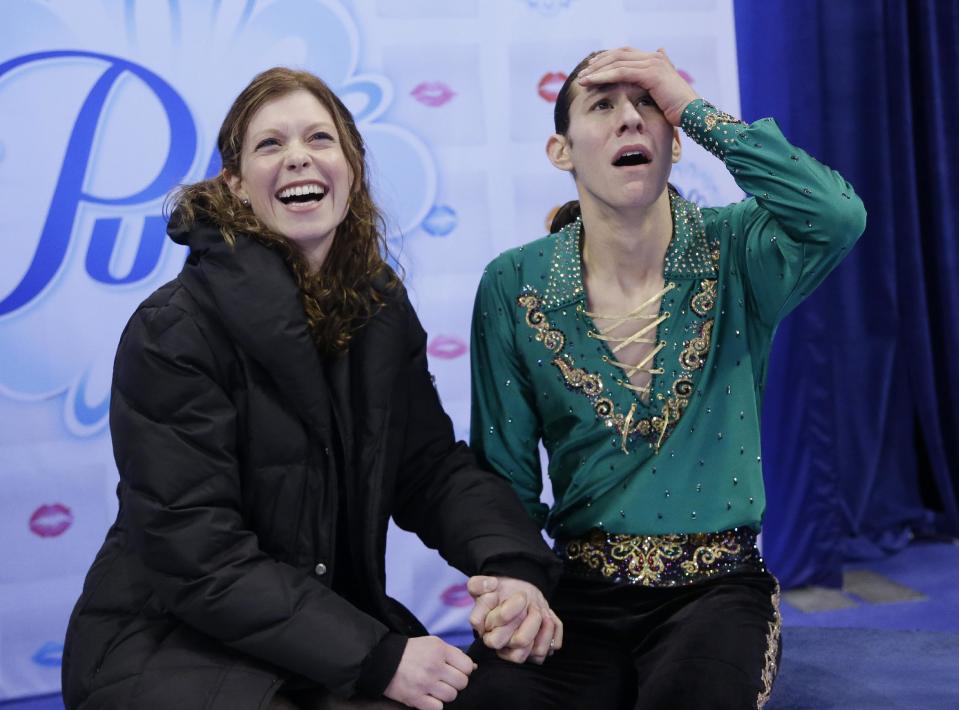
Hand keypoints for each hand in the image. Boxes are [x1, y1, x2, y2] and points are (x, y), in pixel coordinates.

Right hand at [383, 636, 473, 709]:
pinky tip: (429, 697)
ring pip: (451, 696)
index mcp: (440, 650)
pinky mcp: (416, 698)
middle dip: (456, 683)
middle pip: (462, 682)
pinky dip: (435, 705)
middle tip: (446, 680)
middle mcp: (434, 666)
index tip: (456, 670)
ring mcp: (425, 683)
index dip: (464, 670)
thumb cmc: (412, 652)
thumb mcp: (433, 644)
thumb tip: (473, 668)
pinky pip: (438, 708)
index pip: (467, 666)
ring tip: (436, 689)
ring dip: (446, 694)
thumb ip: (453, 654)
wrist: (383, 660)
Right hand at [467, 576, 562, 664]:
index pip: (494, 639)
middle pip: (520, 643)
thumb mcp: (483, 585)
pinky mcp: (537, 652)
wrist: (515, 594)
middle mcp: (503, 647)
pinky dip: (554, 630)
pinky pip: (552, 647)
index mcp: (487, 634)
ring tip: (541, 610)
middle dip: (531, 621)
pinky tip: (548, 617)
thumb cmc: (498, 593)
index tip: (520, 596)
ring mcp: (521, 651)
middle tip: (531, 603)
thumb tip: (490, 585)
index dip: (508, 614)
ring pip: (538, 651)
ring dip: (544, 626)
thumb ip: (478, 584)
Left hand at [577, 47, 698, 125]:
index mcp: (655, 60)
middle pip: (618, 54)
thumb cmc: (677, 109)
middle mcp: (654, 57)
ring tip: (582, 79)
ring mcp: (653, 63)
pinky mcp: (651, 73)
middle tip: (583, 74)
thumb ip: (652, 83)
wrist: (692, 113)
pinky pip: (621, 72)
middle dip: (598, 64)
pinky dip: (604, 76)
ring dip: (597, 71)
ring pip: (617, 62)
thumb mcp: (661, 94)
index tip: (591, 69)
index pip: (625, 54)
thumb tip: (651, 75)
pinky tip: (592, 82)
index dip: (607, 59)